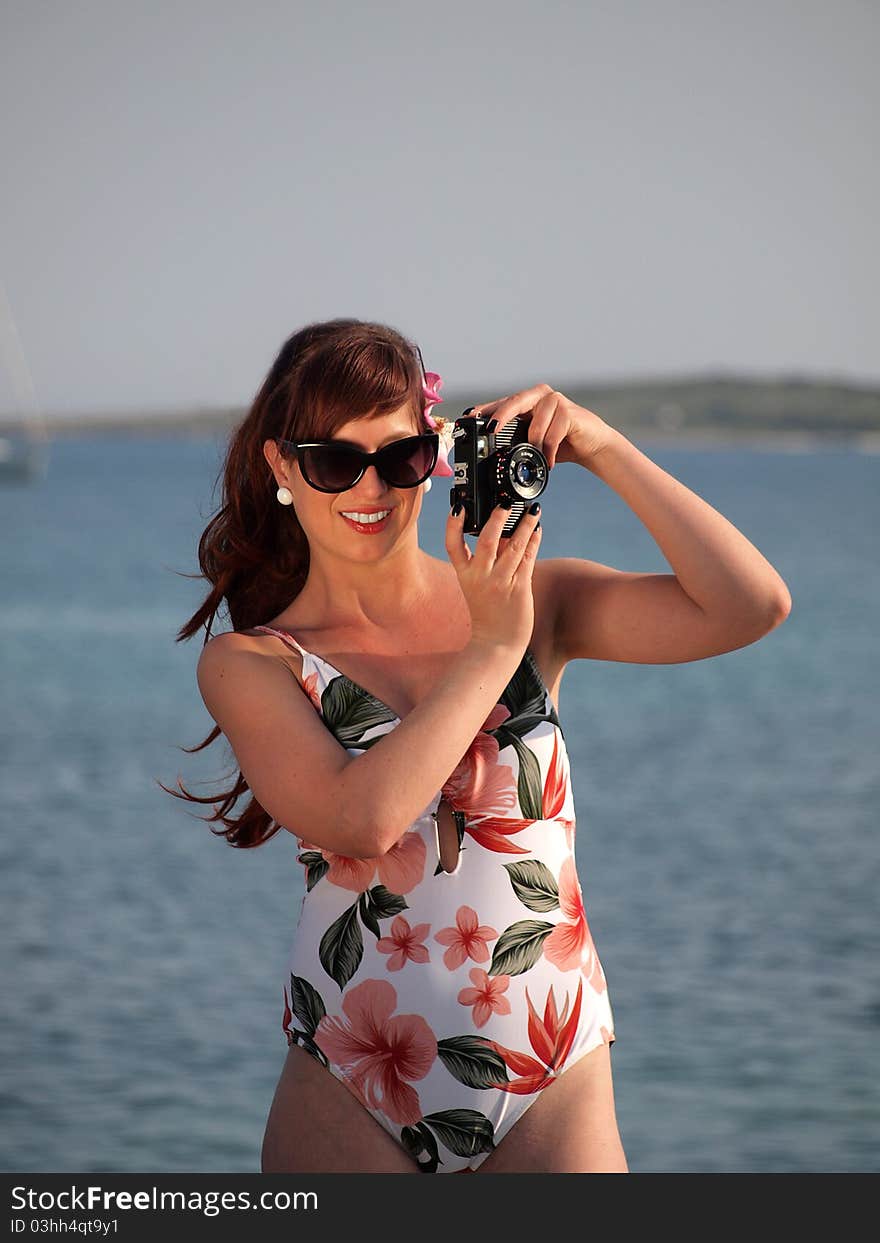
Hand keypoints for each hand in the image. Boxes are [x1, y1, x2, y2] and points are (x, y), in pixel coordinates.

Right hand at [445, 499, 542, 653]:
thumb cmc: (487, 611)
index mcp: (464, 575)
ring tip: (533, 509)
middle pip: (487, 541)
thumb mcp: (478, 584)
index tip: (458, 507)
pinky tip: (537, 529)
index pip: (453, 545)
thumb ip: (489, 558)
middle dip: (497, 519)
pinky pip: (528, 558)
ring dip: (524, 525)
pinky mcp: (519, 588)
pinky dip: (533, 540)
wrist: (496, 642)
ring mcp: (500, 583)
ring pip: (514, 546)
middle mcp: (480, 577)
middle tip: (505, 503)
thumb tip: (504, 530)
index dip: (453, 525)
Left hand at [469, 384, 612, 467]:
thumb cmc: (561, 443)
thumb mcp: (533, 441)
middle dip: (499, 417)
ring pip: (534, 425)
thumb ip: (515, 440)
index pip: (501, 404)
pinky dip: (548, 451)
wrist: (592, 445)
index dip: (484, 410)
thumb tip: (486, 452)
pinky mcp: (569, 412)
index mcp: (527, 401)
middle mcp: (539, 396)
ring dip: (533, 446)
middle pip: (513, 403)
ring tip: (537, 460)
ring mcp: (555, 401)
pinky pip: (552, 434)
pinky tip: (549, 461)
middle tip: (489, 430)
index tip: (467, 419)